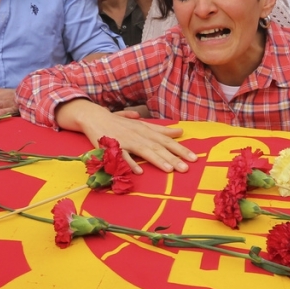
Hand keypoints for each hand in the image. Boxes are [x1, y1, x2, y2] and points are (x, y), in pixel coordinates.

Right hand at [56, 99, 196, 173]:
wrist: (95, 117)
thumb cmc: (120, 123)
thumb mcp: (142, 124)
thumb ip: (161, 129)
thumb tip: (180, 130)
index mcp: (146, 130)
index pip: (167, 140)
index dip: (181, 149)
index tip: (194, 158)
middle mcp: (139, 134)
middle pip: (159, 147)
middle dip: (173, 157)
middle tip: (187, 168)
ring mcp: (126, 140)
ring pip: (144, 151)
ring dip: (157, 160)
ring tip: (170, 170)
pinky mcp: (113, 146)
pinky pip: (123, 156)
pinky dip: (131, 163)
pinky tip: (139, 171)